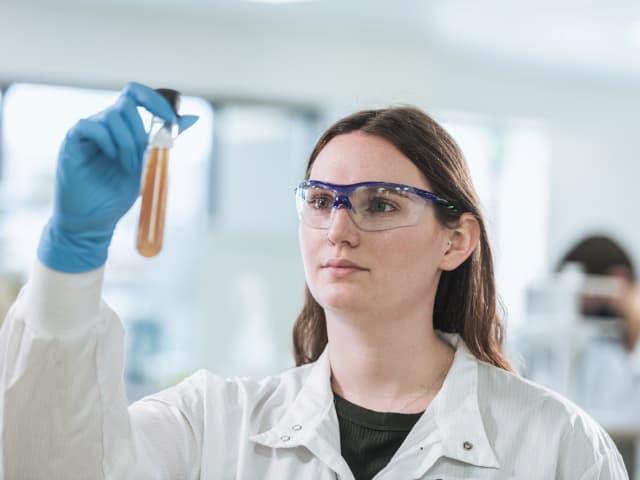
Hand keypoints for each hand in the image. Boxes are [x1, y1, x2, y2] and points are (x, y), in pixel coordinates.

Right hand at [37, 82, 197, 272]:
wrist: (95, 219)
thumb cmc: (118, 193)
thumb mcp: (151, 165)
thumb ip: (167, 141)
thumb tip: (193, 118)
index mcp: (124, 126)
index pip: (136, 94)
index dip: (154, 100)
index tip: (170, 120)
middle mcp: (105, 123)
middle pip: (126, 104)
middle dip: (142, 133)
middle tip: (143, 161)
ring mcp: (88, 131)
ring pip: (112, 116)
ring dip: (128, 144)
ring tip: (129, 168)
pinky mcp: (72, 141)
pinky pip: (89, 125)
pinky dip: (107, 142)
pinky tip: (112, 159)